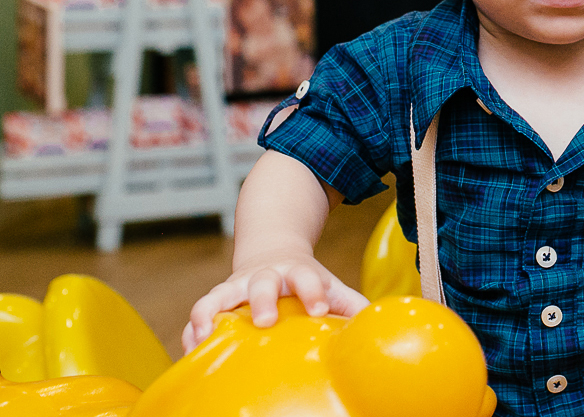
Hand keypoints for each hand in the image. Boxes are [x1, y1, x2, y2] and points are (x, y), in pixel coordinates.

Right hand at [181, 253, 368, 352]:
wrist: (273, 252)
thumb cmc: (307, 280)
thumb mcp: (331, 287)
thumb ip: (352, 306)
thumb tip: (375, 329)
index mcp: (299, 272)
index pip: (308, 277)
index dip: (313, 291)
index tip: (320, 310)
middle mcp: (267, 276)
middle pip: (263, 282)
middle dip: (263, 299)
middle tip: (265, 320)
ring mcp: (239, 285)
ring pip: (221, 294)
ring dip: (213, 312)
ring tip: (205, 335)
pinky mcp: (218, 298)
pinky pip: (200, 312)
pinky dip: (192, 328)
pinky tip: (192, 347)